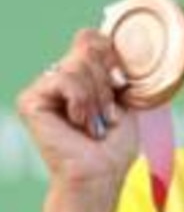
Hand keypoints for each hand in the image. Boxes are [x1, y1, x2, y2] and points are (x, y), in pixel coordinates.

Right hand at [16, 28, 138, 195]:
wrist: (100, 175)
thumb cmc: (113, 148)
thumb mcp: (123, 100)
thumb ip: (111, 68)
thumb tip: (102, 36)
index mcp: (81, 76)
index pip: (92, 38)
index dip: (111, 57)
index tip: (121, 85)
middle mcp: (59, 78)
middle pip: (87, 49)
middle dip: (106, 85)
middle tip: (107, 116)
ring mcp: (43, 88)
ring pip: (78, 65)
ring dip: (97, 99)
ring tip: (94, 124)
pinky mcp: (30, 100)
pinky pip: (64, 79)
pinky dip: (81, 102)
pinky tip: (77, 123)